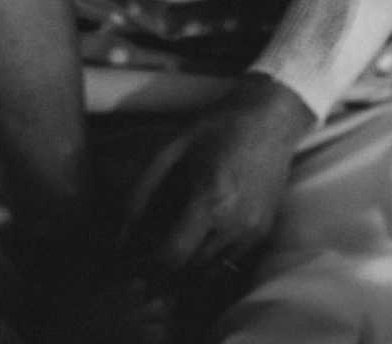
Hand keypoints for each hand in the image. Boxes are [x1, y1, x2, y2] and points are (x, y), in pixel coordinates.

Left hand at [121, 73, 314, 281]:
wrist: (271, 117)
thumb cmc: (218, 127)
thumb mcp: (170, 149)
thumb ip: (141, 193)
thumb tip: (120, 235)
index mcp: (210, 199)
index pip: (172, 255)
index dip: (144, 267)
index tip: (126, 264)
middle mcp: (235, 223)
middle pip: (188, 272)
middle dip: (160, 274)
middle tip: (139, 264)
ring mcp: (253, 231)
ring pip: (209, 274)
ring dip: (182, 274)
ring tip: (162, 257)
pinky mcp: (263, 232)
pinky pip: (228, 264)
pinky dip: (206, 265)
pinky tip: (191, 248)